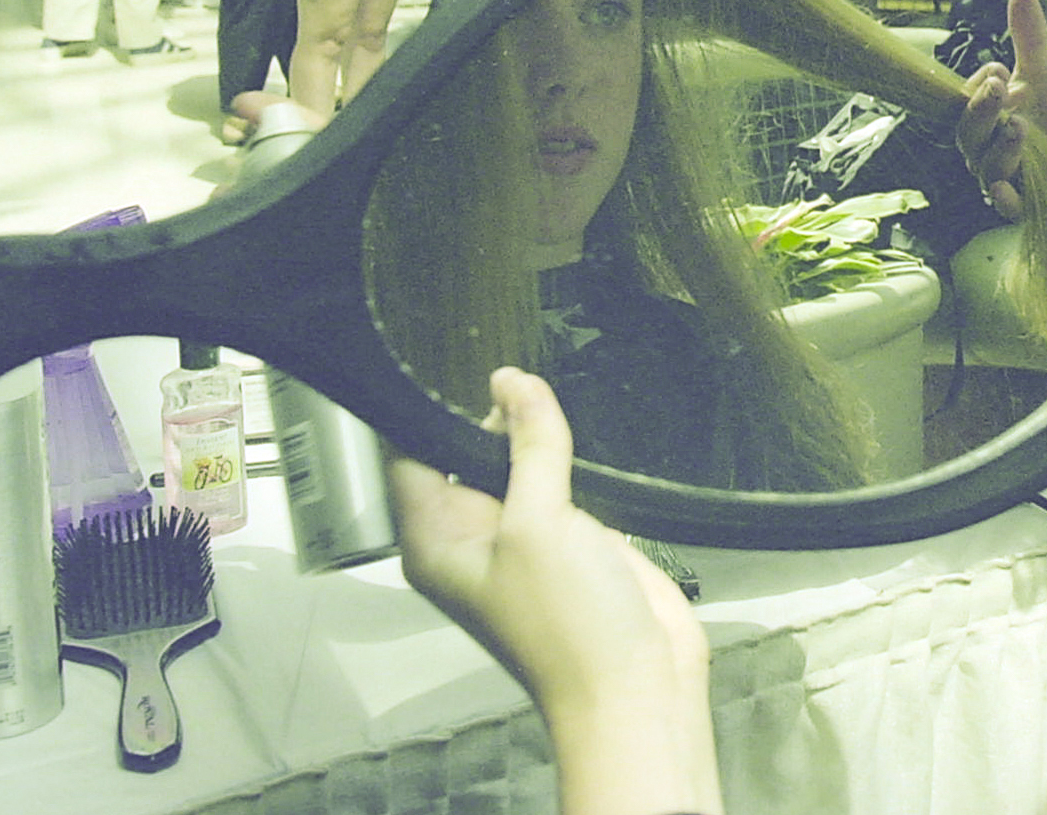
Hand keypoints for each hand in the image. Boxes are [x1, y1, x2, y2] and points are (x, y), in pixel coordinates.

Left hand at [391, 369, 718, 811]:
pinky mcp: (569, 541)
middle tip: (517, 374)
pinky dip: (570, 458)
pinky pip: (559, 482)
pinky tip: (582, 431)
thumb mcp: (539, 522)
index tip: (451, 358)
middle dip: (490, 415)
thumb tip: (512, 381)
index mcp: (436, 540)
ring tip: (549, 397)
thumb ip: (528, 445)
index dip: (429, 409)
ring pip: (516, 464)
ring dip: (534, 435)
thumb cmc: (569, 629)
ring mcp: (521, 539)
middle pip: (464, 452)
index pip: (410, 455)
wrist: (636, 687)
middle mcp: (471, 538)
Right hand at [956, 0, 1046, 219]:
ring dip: (1000, 148)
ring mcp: (1004, 173)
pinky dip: (1004, 197)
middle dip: (982, 113)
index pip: (965, 102)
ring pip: (986, 166)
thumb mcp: (1046, 68)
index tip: (999, 72)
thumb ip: (1030, 34)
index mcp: (985, 113)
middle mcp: (987, 145)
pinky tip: (1006, 187)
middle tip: (1001, 90)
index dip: (978, 88)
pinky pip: (1006, 204)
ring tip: (1021, 128)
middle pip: (969, 136)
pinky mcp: (1025, 200)